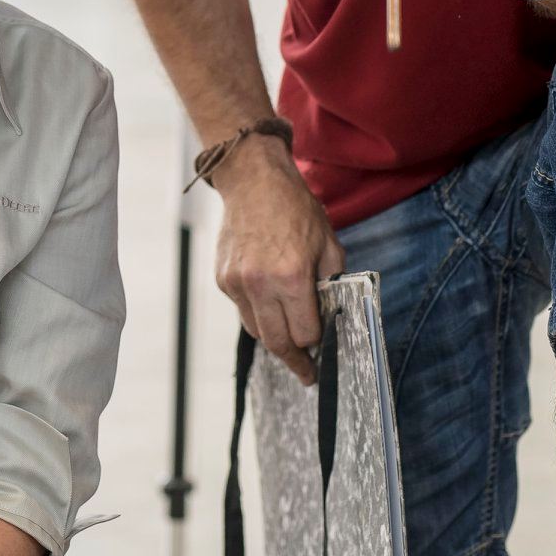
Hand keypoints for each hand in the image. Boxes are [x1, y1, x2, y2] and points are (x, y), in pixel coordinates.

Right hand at [211, 136, 344, 384]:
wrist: (254, 182)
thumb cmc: (295, 209)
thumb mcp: (328, 243)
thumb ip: (332, 282)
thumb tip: (332, 314)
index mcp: (291, 277)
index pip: (305, 332)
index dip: (317, 340)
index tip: (322, 347)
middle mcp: (260, 285)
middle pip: (277, 342)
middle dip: (295, 361)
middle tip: (306, 374)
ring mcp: (236, 283)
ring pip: (257, 330)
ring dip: (274, 337)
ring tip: (289, 337)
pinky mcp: (223, 279)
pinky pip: (242, 309)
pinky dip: (257, 311)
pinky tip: (269, 298)